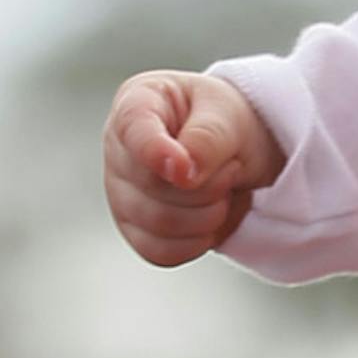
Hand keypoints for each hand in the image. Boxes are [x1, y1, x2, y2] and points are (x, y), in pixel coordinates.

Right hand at [102, 72, 284, 265]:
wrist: (239, 152)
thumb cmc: (228, 123)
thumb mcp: (229, 116)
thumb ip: (206, 138)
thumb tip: (181, 174)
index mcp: (136, 104)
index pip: (133, 132)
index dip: (158, 154)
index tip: (186, 170)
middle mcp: (118, 149)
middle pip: (153, 188)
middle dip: (209, 186)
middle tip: (231, 167)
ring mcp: (121, 193)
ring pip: (160, 226)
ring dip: (209, 215)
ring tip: (223, 190)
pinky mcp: (135, 230)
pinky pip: (162, 252)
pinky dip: (198, 242)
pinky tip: (211, 218)